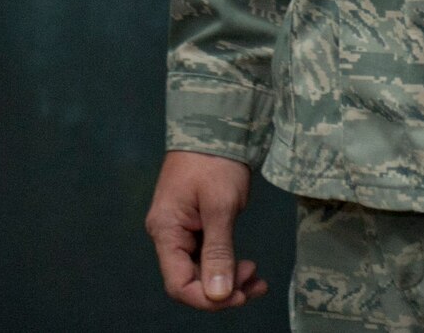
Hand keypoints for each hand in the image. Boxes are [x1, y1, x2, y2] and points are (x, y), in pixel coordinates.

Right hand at [145, 150, 268, 310]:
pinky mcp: (195, 224)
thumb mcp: (220, 206)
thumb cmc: (214, 160)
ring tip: (257, 279)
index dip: (207, 299)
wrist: (215, 124)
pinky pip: (208, 256)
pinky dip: (228, 265)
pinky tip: (248, 268)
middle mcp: (168, 234)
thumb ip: (218, 253)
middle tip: (256, 283)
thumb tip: (217, 295)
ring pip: (202, 271)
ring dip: (229, 280)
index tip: (238, 294)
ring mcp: (181, 229)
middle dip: (224, 290)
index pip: (178, 285)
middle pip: (191, 281)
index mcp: (166, 230)